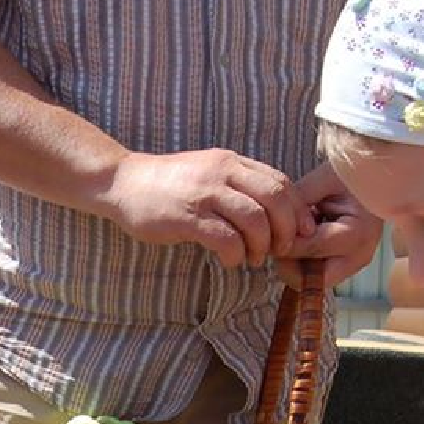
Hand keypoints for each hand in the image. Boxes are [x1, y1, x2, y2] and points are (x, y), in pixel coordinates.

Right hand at [108, 148, 316, 268]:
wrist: (123, 183)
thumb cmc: (169, 185)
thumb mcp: (209, 172)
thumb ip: (238, 185)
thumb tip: (274, 212)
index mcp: (232, 162)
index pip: (280, 182)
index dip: (297, 210)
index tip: (299, 232)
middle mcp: (222, 172)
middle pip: (275, 199)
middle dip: (286, 230)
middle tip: (279, 250)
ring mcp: (205, 193)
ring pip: (255, 220)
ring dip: (261, 246)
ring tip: (253, 258)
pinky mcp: (189, 217)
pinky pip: (227, 239)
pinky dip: (236, 255)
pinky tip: (230, 261)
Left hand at [276, 161, 382, 289]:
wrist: (377, 181)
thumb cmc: (352, 176)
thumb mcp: (324, 180)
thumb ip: (299, 199)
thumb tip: (271, 220)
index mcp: (357, 233)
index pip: (309, 247)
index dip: (284, 240)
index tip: (270, 228)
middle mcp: (358, 257)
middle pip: (310, 280)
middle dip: (289, 263)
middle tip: (278, 240)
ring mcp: (354, 267)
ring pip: (311, 282)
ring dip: (295, 265)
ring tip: (293, 237)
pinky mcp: (348, 269)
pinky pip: (317, 276)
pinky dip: (304, 263)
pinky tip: (303, 242)